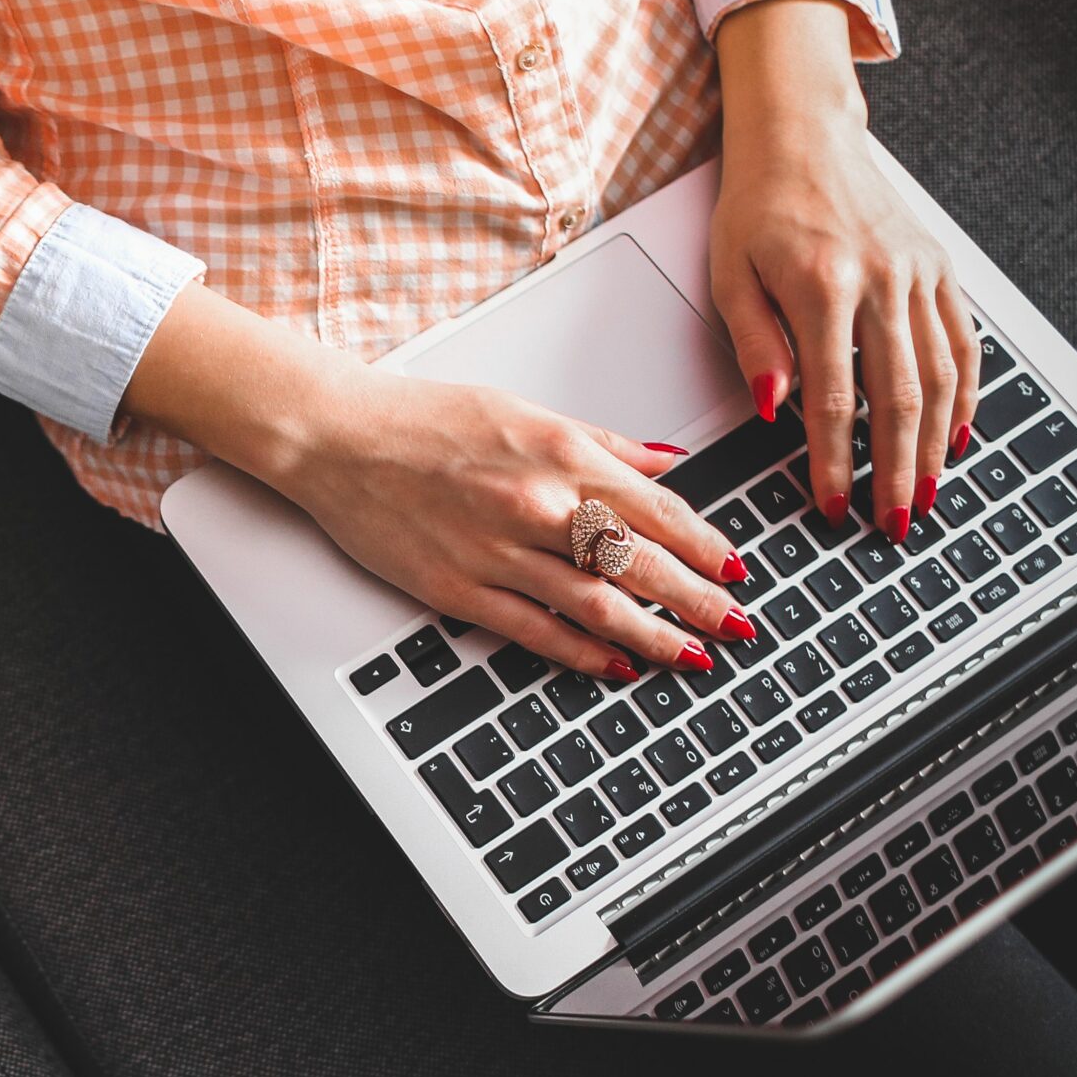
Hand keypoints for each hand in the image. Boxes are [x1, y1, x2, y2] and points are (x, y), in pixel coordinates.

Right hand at [122, 286, 754, 678]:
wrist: (338, 437)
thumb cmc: (422, 419)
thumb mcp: (524, 410)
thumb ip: (602, 442)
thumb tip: (665, 463)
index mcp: (560, 453)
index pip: (658, 510)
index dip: (706, 547)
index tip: (737, 571)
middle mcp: (538, 504)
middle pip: (641, 564)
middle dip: (699, 602)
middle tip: (738, 627)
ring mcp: (499, 552)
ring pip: (598, 605)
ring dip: (655, 636)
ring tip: (693, 658)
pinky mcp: (459, 588)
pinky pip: (536, 630)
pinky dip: (584, 652)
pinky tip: (616, 665)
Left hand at [712, 0, 979, 541]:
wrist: (803, 135)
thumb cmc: (757, 205)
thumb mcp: (730, 275)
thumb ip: (755, 344)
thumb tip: (773, 410)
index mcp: (824, 286)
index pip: (834, 398)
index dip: (834, 461)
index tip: (831, 504)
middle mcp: (882, 280)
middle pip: (900, 397)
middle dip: (897, 469)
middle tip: (894, 522)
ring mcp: (919, 272)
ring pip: (942, 375)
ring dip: (937, 443)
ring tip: (928, 493)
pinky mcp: (939, 266)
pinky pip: (963, 340)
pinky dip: (966, 393)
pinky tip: (957, 434)